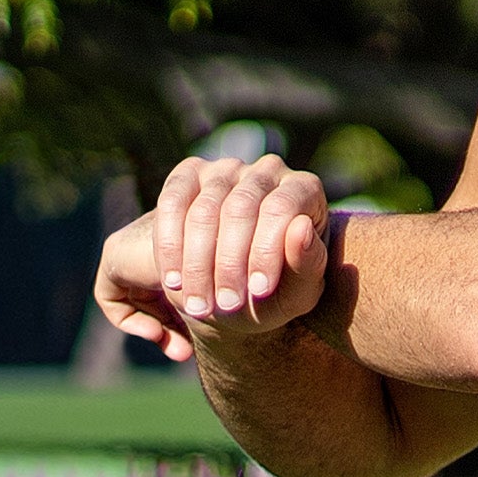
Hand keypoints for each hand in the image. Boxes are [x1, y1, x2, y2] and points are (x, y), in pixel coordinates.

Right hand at [95, 157, 330, 361]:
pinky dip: (170, 246)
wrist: (237, 291)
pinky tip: (174, 282)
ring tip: (199, 305)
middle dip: (230, 264)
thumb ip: (307, 266)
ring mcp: (226, 170)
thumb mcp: (297, 293)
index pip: (280, 209)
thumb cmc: (278, 291)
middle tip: (226, 307)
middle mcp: (266, 171)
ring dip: (198, 264)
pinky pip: (172, 204)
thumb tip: (301, 229)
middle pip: (239, 209)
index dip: (267, 251)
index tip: (259, 292)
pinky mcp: (189, 175)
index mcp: (304, 189)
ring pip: (204, 210)